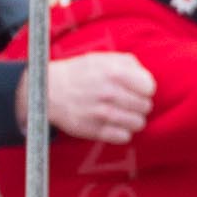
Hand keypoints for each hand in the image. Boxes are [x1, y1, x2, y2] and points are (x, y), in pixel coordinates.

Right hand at [38, 52, 154, 144]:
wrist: (47, 90)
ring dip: (131, 120)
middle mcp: (110, 93)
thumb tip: (145, 78)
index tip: (136, 90)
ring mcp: (102, 114)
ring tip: (121, 115)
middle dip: (138, 105)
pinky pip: (124, 137)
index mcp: (115, 72)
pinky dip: (121, 133)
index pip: (149, 88)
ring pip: (137, 124)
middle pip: (145, 107)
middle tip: (126, 102)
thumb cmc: (78, 73)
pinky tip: (113, 125)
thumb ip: (128, 63)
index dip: (144, 89)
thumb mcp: (102, 59)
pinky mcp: (94, 130)